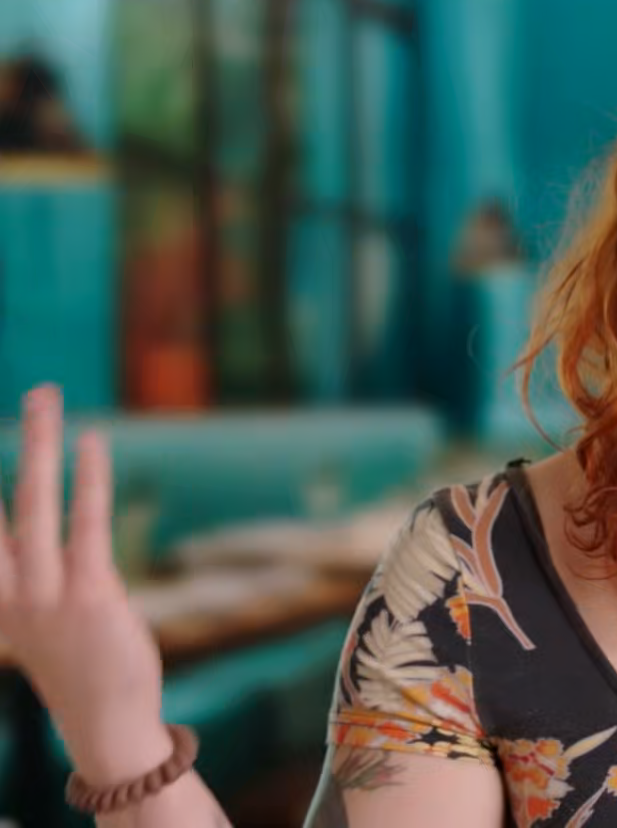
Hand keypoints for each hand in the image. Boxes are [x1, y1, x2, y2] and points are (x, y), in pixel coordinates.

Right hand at [0, 384, 166, 778]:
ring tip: (44, 395)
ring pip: (32, 501)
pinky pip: (84, 522)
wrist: (105, 722)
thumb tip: (29, 527)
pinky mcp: (88, 594)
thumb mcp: (37, 614)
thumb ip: (26, 569)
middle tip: (24, 394)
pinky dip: (87, 478)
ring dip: (38, 442)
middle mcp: (6, 588)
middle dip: (0, 444)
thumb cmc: (77, 663)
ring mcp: (44, 591)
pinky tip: (92, 441)